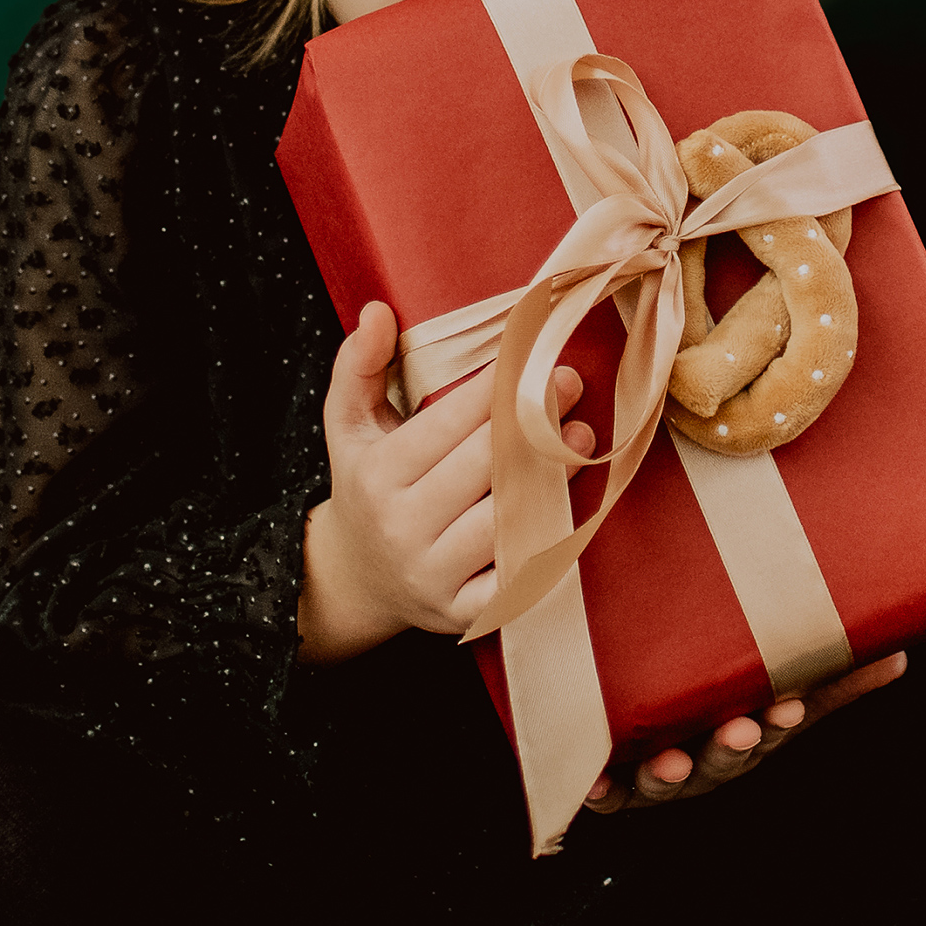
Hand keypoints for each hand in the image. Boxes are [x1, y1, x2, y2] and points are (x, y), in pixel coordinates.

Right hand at [297, 300, 593, 664]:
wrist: (358, 579)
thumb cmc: (367, 485)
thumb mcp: (347, 424)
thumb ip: (358, 365)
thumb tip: (377, 312)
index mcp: (377, 477)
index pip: (449, 423)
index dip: (498, 387)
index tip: (534, 353)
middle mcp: (402, 530)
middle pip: (486, 467)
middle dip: (533, 419)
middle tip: (570, 381)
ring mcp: (436, 576)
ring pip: (510, 518)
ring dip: (553, 475)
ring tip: (577, 435)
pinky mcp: (467, 614)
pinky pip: (522, 573)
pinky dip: (550, 539)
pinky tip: (569, 502)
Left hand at [581, 651, 906, 816]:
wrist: (642, 709)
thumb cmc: (724, 700)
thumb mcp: (781, 683)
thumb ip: (834, 672)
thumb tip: (901, 655)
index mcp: (749, 733)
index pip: (771, 729)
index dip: (779, 722)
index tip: (786, 706)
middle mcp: (705, 756)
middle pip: (721, 759)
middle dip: (732, 748)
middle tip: (743, 729)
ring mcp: (658, 772)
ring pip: (664, 781)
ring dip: (669, 775)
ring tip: (672, 762)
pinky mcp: (611, 779)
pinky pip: (605, 792)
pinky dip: (602, 792)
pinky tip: (597, 784)